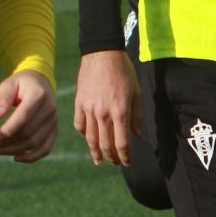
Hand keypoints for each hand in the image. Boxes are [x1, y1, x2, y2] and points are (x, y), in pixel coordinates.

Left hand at [0, 70, 58, 163]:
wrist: (40, 83)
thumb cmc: (20, 84)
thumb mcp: (8, 85)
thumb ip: (2, 99)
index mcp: (38, 95)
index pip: (23, 116)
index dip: (7, 131)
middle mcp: (50, 108)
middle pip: (28, 132)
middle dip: (7, 143)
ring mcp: (54, 120)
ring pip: (35, 142)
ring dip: (15, 150)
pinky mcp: (54, 130)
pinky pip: (45, 148)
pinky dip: (32, 157)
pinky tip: (16, 158)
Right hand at [72, 48, 140, 165]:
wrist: (102, 54)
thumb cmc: (123, 72)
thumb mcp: (136, 92)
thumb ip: (136, 115)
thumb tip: (135, 133)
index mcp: (120, 112)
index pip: (122, 143)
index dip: (125, 156)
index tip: (127, 162)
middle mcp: (103, 114)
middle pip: (105, 145)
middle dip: (111, 157)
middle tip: (115, 163)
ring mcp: (89, 110)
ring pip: (90, 138)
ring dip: (96, 152)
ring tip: (99, 160)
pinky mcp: (79, 104)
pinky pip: (79, 125)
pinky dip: (84, 134)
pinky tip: (88, 138)